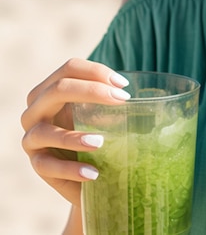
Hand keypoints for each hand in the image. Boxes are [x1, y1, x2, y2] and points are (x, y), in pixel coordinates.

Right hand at [21, 58, 129, 205]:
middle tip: (122, 100)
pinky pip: (47, 165)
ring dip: (73, 137)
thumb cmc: (98, 134)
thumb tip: (137, 97)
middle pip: (56, 89)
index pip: (69, 68)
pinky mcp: (36, 165)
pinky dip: (71, 169)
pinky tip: (93, 172)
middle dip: (91, 91)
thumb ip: (111, 99)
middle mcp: (36, 110)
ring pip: (45, 131)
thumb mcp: (103, 113)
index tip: (124, 85)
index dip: (96, 71)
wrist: (89, 174)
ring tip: (100, 142)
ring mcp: (32, 138)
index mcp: (52, 90)